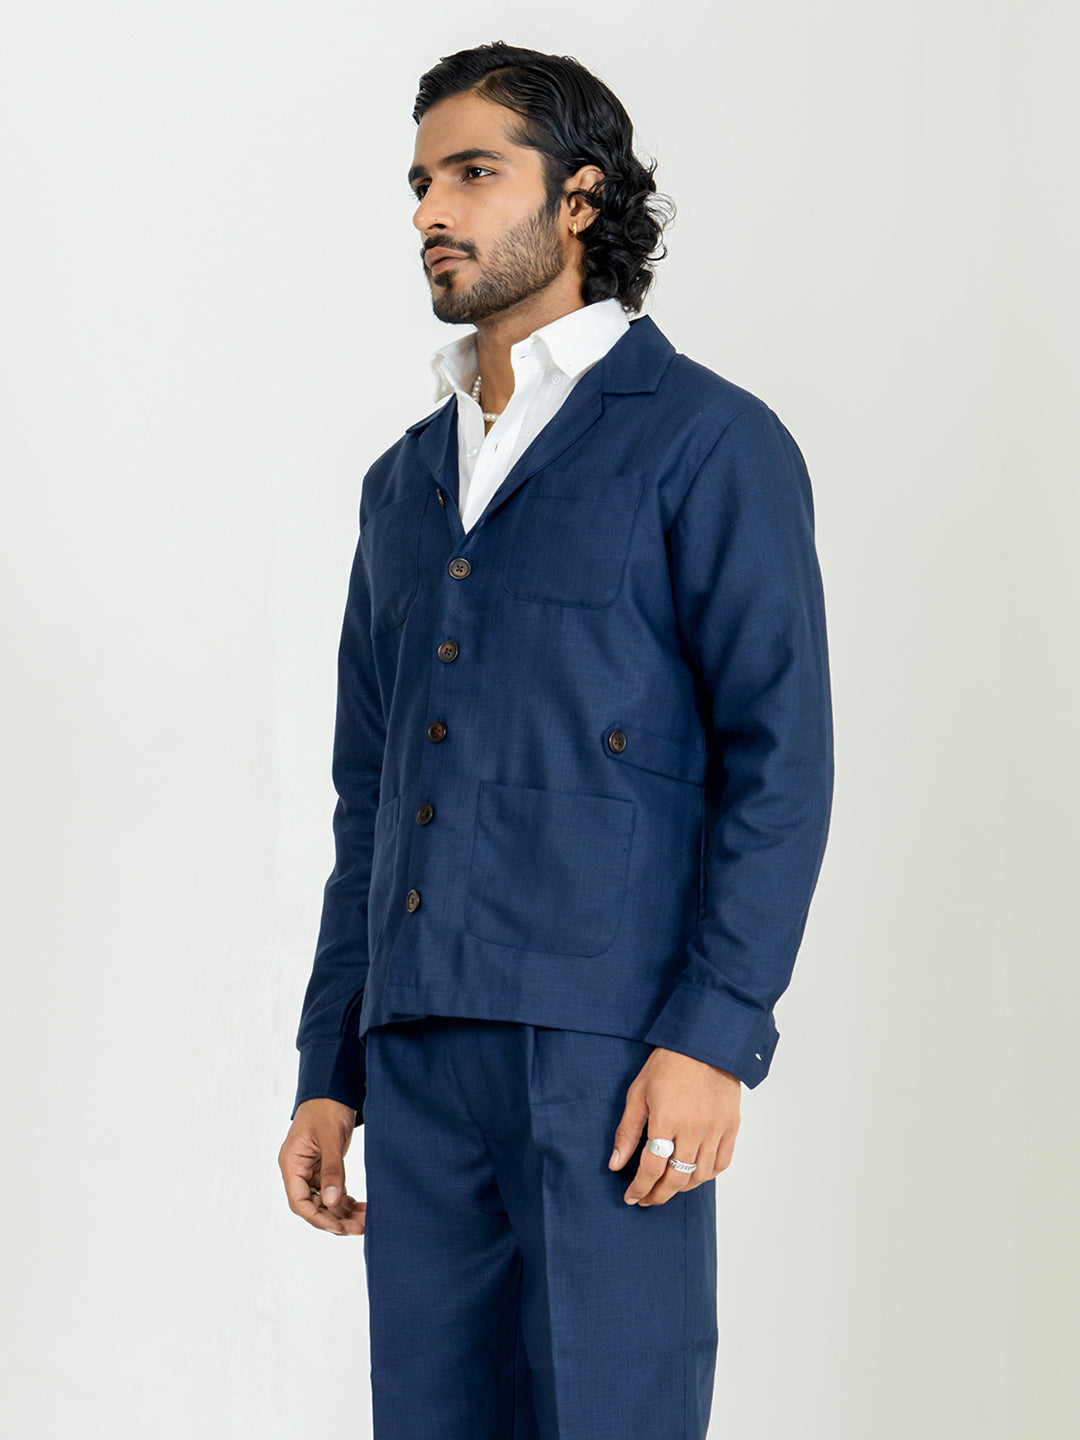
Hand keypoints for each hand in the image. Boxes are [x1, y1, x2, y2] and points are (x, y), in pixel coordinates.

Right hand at [278, 1098, 365, 1235]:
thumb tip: (332, 1202)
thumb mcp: (330, 1136)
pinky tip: (362, 1208)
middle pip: (314, 1205)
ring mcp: (312, 1170)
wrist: (335, 1086)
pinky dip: (347, 1201)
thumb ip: (332, 1169)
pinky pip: (334, 1191)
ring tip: (366, 1220)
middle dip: (335, 1219)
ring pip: (325, 1201)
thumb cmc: (327, 1106)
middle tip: (359, 1228)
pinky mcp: (325, 1167)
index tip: (340, 1227)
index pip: (299, 1201)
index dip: (318, 1218)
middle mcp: (299, 1170)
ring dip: (343, 1213)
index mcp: (291, 1163)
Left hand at [609, 1047, 740, 1205]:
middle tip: (647, 1199)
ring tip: (667, 1186)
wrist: (703, 1044)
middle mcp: (693, 1128)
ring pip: (700, 1176)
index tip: (631, 1197)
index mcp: (666, 1118)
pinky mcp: (731, 1126)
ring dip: (681, 1188)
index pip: (652, 1168)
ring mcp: (715, 1129)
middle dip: (658, 1195)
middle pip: (676, 1178)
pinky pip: (721, 1163)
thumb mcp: (638, 1093)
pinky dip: (707, 1175)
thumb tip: (615, 1164)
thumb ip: (627, 1131)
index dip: (639, 1188)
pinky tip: (693, 1173)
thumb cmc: (667, 1065)